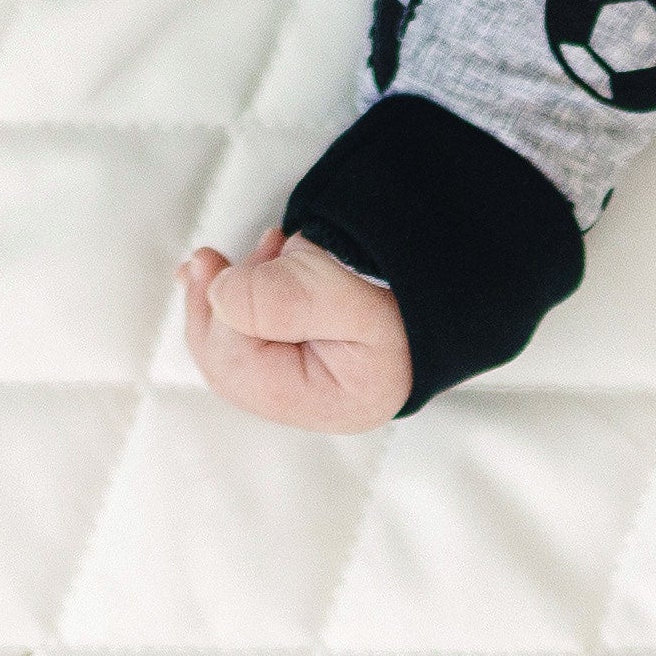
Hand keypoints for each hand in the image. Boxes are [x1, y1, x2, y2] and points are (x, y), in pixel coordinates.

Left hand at [180, 227, 412, 432]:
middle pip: (232, 364)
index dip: (218, 317)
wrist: (446, 275)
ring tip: (253, 254)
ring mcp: (311, 378)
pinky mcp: (308, 352)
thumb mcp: (341, 291)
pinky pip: (255, 335)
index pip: (242, 369)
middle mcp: (315, 400)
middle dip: (214, 307)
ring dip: (229, 298)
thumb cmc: (401, 289)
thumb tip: (220, 299)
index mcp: (328, 400)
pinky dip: (244, 299)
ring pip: (239, 346)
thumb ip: (281, 299)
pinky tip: (247, 269)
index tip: (215, 264)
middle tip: (208, 259)